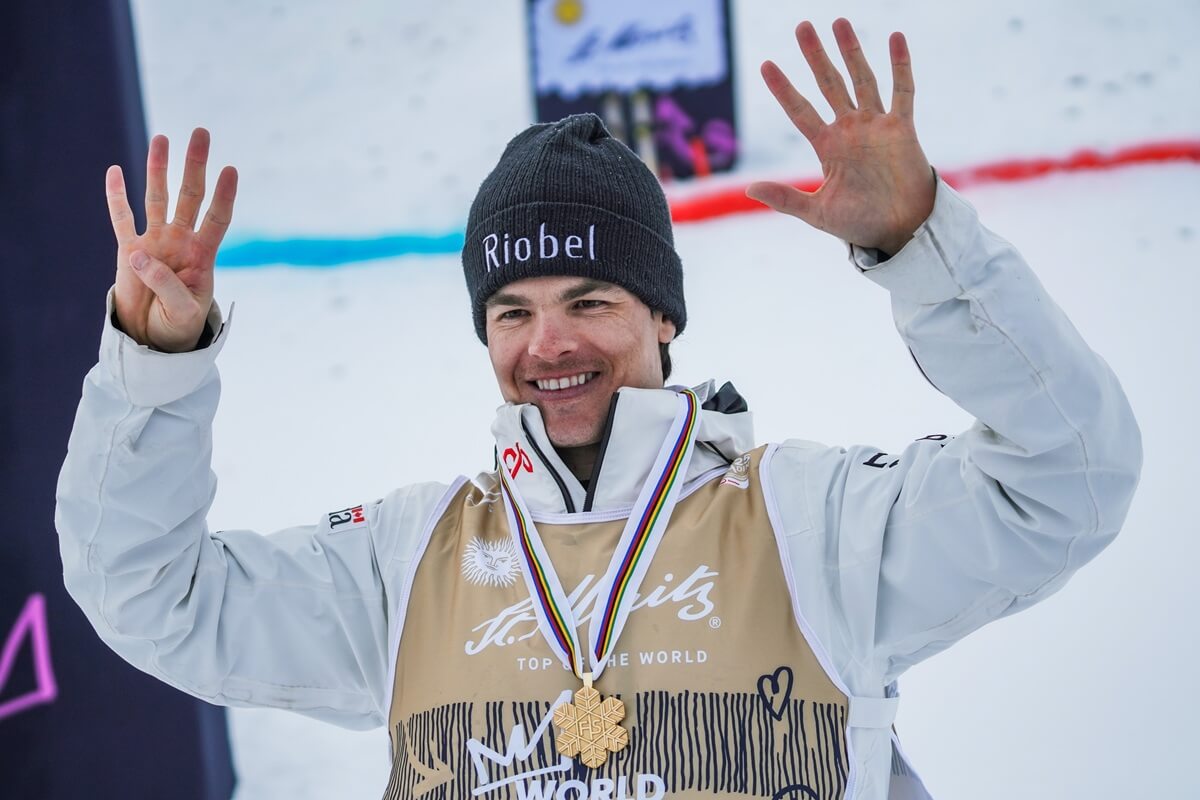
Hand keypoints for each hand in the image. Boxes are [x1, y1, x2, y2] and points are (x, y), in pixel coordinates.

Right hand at [107, 128, 237, 351]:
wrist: (155, 338)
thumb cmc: (178, 325)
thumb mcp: (182, 311)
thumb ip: (165, 284)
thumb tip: (139, 254)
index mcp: (203, 254)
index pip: (217, 218)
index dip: (224, 196)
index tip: (230, 170)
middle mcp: (181, 240)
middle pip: (190, 196)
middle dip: (195, 165)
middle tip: (201, 133)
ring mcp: (155, 242)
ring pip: (158, 198)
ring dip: (159, 169)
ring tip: (162, 139)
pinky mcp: (129, 250)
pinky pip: (122, 219)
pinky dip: (117, 196)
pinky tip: (115, 172)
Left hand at [746, 19, 935, 255]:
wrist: (900, 231)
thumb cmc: (860, 223)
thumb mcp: (817, 213)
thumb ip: (786, 199)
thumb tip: (749, 189)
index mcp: (827, 147)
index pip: (800, 110)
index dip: (784, 89)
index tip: (766, 65)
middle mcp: (849, 130)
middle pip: (828, 84)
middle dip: (815, 56)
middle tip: (802, 27)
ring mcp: (876, 126)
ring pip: (861, 79)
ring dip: (851, 51)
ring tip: (838, 21)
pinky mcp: (902, 128)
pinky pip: (902, 91)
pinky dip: (900, 65)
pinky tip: (895, 37)